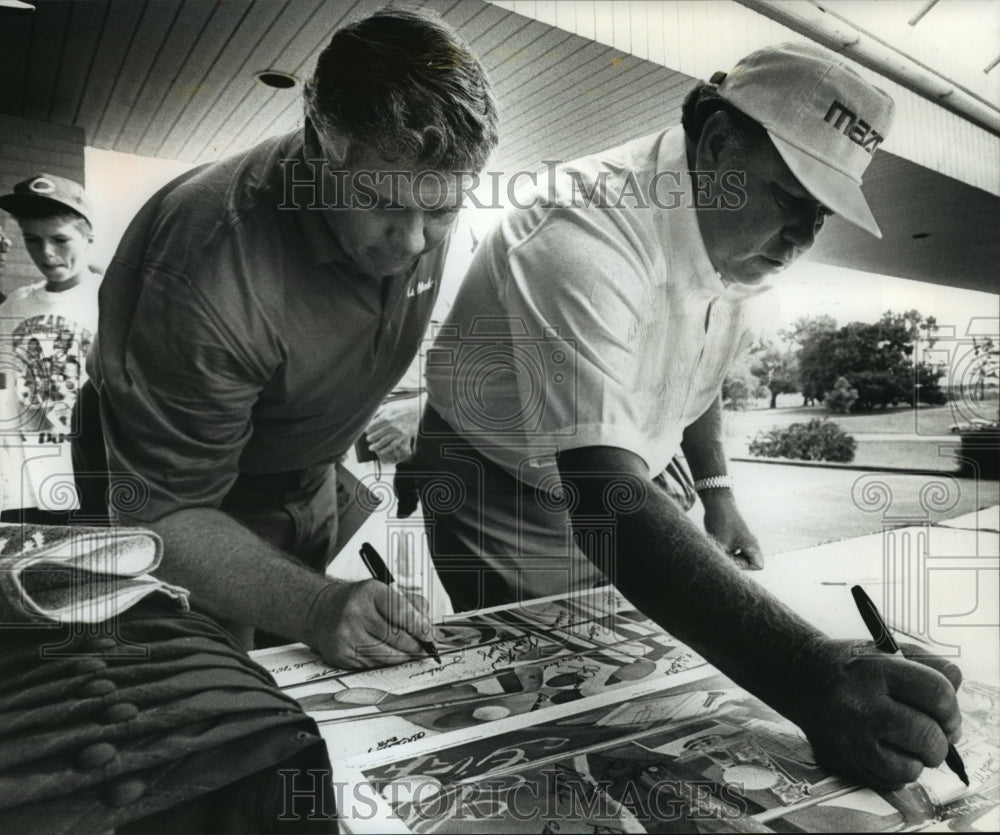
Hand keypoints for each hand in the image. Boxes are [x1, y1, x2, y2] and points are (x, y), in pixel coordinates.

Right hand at [306, 580, 435, 668]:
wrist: (323, 611)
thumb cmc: (360, 602)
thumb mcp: (384, 591)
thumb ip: (411, 605)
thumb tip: (429, 628)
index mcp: (369, 592)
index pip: (400, 611)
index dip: (419, 626)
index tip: (429, 635)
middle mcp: (355, 612)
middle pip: (395, 636)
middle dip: (415, 645)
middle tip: (425, 648)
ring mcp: (346, 635)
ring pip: (385, 654)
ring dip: (403, 656)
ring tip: (412, 653)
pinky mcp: (341, 654)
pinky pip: (372, 664)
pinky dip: (386, 662)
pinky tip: (390, 656)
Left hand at [364, 398, 418, 463]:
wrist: (416, 410)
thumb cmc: (401, 407)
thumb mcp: (388, 406)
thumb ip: (377, 412)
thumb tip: (368, 418)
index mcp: (385, 417)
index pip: (370, 427)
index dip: (367, 430)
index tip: (367, 431)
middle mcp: (390, 426)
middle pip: (375, 435)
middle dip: (370, 438)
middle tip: (369, 439)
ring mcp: (397, 432)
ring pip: (382, 442)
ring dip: (375, 446)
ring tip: (371, 447)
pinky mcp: (403, 437)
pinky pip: (393, 445)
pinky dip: (386, 449)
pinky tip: (381, 451)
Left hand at [701, 490, 763, 569]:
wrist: (717, 503)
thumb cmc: (720, 523)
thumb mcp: (720, 545)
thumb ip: (724, 560)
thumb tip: (723, 571)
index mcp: (751, 545)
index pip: (758, 565)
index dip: (744, 566)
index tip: (731, 557)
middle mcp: (750, 543)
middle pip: (749, 563)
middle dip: (735, 562)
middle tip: (723, 554)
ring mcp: (743, 540)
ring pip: (740, 557)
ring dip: (729, 557)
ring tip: (719, 549)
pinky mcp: (735, 538)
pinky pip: (734, 551)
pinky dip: (726, 551)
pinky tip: (716, 545)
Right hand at [795, 638, 962, 790]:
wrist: (800, 677)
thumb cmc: (851, 665)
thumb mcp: (885, 651)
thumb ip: (927, 665)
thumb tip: (955, 691)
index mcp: (873, 671)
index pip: (936, 693)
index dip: (951, 708)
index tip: (947, 715)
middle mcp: (859, 705)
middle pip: (927, 737)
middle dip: (939, 740)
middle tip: (932, 734)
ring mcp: (848, 738)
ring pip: (910, 768)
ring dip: (916, 759)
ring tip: (904, 743)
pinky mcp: (842, 761)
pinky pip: (889, 782)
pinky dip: (895, 771)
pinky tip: (885, 751)